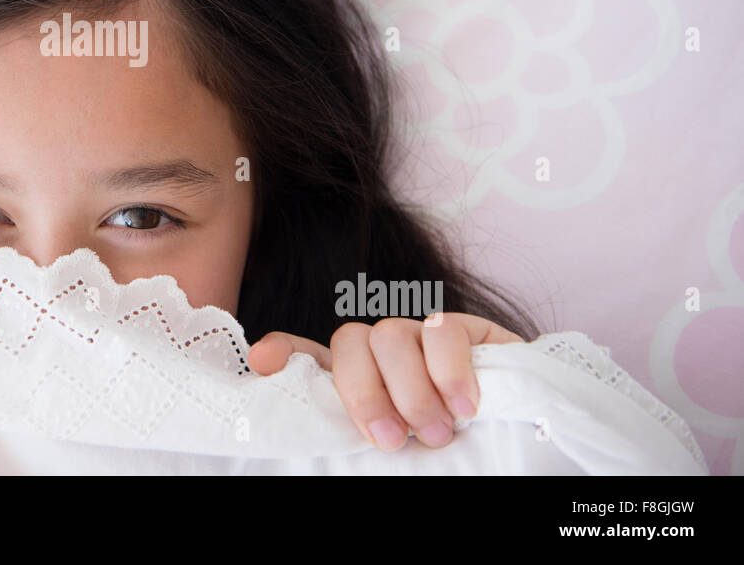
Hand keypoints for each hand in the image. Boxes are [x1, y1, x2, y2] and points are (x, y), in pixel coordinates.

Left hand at [247, 313, 525, 450]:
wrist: (528, 448)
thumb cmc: (455, 460)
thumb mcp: (398, 452)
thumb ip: (355, 435)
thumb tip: (311, 439)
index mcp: (355, 380)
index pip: (305, 352)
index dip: (282, 352)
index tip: (263, 364)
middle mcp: (382, 352)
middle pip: (349, 341)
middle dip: (364, 393)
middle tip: (391, 441)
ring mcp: (422, 337)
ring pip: (391, 334)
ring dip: (411, 391)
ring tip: (437, 433)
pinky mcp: (467, 330)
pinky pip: (443, 331)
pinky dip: (450, 372)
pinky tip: (466, 407)